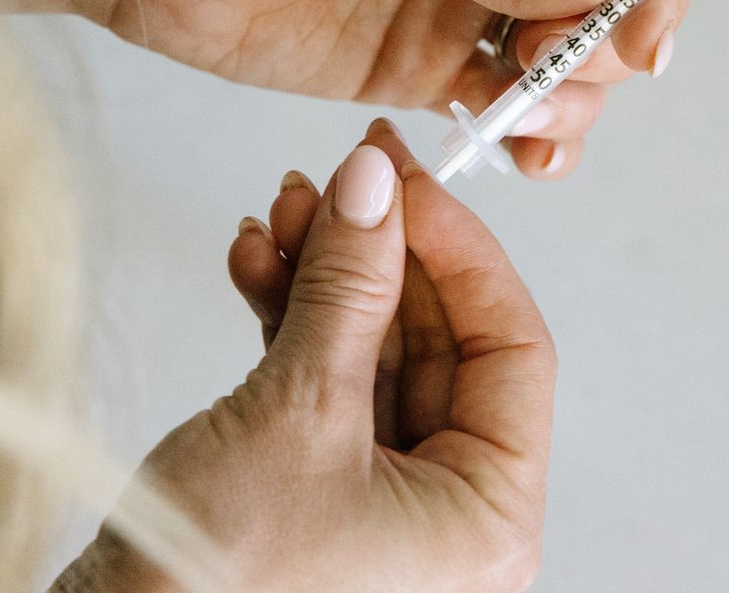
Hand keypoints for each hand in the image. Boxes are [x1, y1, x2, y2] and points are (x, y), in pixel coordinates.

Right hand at [58, 119, 554, 591]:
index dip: (458, 248)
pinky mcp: (317, 490)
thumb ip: (348, 283)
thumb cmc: (217, 582)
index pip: (511, 345)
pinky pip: (325, 382)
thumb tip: (374, 180)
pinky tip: (256, 261)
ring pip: (375, 352)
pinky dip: (290, 318)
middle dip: (379, 252)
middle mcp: (450, 514)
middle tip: (338, 177)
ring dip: (326, 275)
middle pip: (438, 341)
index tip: (404, 175)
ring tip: (283, 208)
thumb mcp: (300, 408)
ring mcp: (383, 502)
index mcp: (491, 516)